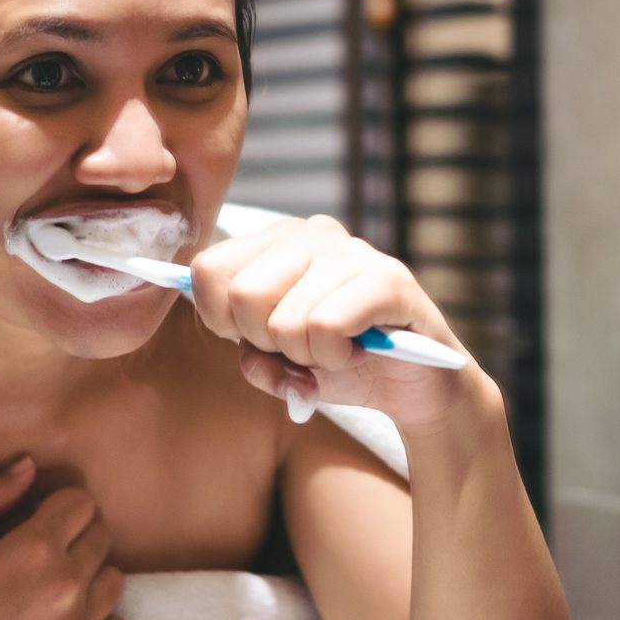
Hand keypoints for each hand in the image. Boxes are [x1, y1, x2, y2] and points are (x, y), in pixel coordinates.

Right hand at [0, 458, 129, 619]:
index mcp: (34, 549)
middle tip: (39, 558)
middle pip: (100, 537)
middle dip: (74, 537)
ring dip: (89, 578)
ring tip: (51, 594)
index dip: (58, 507)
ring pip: (113, 580)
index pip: (81, 502)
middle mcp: (67, 586)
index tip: (36, 522)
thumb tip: (28, 466)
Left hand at [189, 215, 479, 433]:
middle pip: (243, 296)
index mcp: (275, 242)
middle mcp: (312, 233)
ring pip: (286, 321)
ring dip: (307, 358)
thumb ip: (248, 350)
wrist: (412, 386)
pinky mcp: (388, 278)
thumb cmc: (338, 363)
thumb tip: (239, 340)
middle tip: (302, 349)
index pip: (207, 269)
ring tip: (336, 351)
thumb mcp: (277, 362)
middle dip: (267, 343)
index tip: (257, 338)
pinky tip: (357, 352)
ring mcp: (352, 251)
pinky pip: (327, 328)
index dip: (221, 320)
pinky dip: (334, 358)